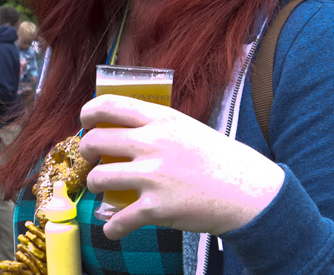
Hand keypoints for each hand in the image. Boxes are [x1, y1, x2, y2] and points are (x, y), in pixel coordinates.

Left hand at [79, 95, 284, 239]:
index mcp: (160, 119)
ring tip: (104, 188)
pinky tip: (114, 228)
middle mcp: (152, 144)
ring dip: (95, 185)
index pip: (110, 104)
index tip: (86, 121)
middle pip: (95, 141)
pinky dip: (111, 227)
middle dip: (86, 151)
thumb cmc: (218, 158)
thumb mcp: (186, 127)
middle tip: (92, 157)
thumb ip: (155, 126)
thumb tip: (120, 129)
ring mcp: (153, 177)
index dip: (88, 112)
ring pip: (97, 178)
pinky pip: (117, 220)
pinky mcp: (157, 208)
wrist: (248, 191)